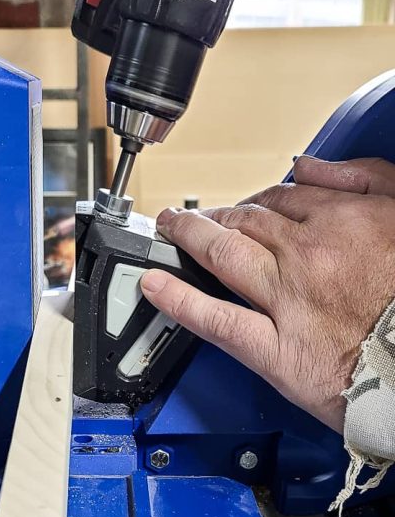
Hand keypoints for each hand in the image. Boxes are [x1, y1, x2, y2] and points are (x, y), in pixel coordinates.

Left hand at [140, 158, 394, 432]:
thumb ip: (362, 180)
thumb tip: (308, 166)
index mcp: (343, 220)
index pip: (282, 197)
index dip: (256, 200)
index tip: (244, 205)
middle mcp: (307, 254)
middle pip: (245, 220)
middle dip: (215, 214)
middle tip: (194, 217)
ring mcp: (287, 300)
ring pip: (223, 256)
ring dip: (189, 238)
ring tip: (168, 231)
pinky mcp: (277, 349)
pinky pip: (217, 320)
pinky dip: (179, 300)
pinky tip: (154, 285)